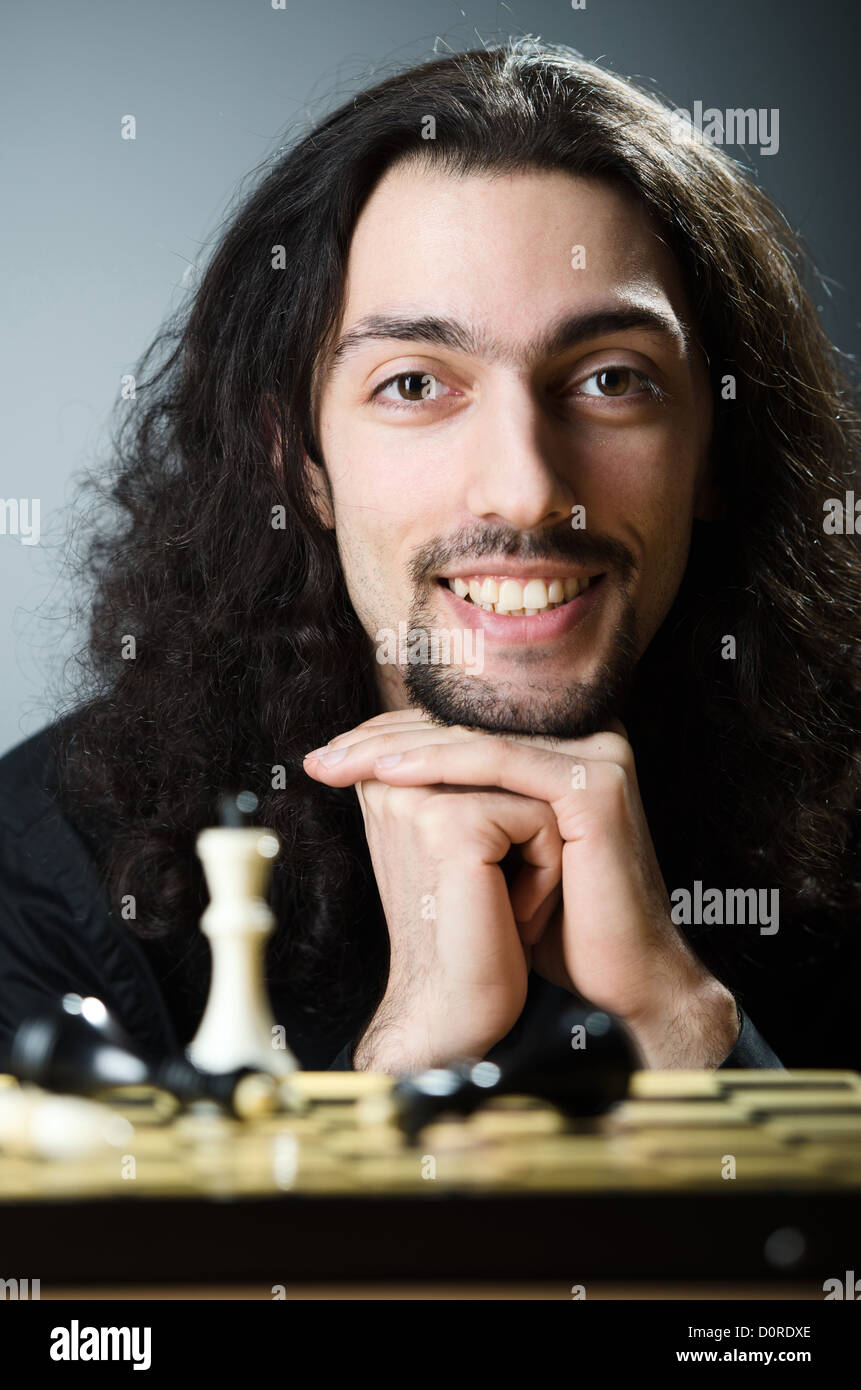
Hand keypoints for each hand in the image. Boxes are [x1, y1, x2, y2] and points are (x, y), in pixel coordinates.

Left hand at [304, 712, 738, 1069]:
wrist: (622, 981)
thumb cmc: (557, 924)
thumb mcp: (495, 852)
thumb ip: (458, 803)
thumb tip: (377, 767)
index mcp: (563, 746)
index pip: (463, 726)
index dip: (392, 735)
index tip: (329, 756)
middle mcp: (586, 738)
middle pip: (466, 727)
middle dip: (383, 740)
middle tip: (322, 757)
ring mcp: (597, 756)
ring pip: (477, 741)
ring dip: (400, 748)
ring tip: (342, 762)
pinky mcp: (595, 784)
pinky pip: (503, 764)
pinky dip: (442, 766)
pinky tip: (390, 773)